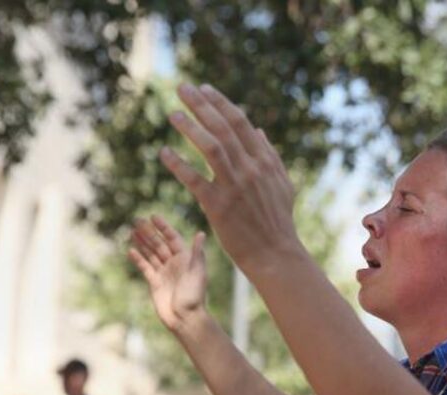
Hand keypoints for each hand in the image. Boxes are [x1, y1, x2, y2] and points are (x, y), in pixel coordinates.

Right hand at [129, 215, 207, 331]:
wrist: (185, 318)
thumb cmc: (194, 296)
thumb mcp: (197, 272)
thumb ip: (197, 253)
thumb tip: (201, 233)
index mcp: (185, 259)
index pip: (172, 238)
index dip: (164, 227)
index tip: (154, 217)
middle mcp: (174, 264)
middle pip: (159, 244)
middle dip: (149, 232)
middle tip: (137, 219)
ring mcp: (164, 273)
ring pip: (151, 254)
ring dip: (142, 242)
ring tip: (132, 230)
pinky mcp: (155, 283)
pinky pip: (145, 268)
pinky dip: (138, 259)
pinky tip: (131, 250)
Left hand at [160, 83, 304, 274]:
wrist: (274, 254)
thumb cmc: (278, 222)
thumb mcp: (282, 185)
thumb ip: (270, 156)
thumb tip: (258, 130)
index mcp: (264, 162)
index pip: (240, 123)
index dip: (220, 103)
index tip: (204, 88)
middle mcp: (250, 169)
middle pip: (223, 128)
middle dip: (202, 105)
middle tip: (182, 88)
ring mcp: (234, 186)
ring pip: (211, 147)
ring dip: (190, 127)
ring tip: (173, 113)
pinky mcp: (219, 206)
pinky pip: (194, 180)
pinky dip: (178, 165)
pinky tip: (163, 153)